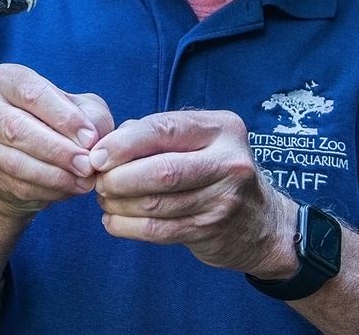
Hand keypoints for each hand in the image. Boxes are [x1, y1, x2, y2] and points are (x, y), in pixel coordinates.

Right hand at [0, 63, 113, 218]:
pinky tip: (70, 189)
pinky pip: (16, 184)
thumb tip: (90, 139)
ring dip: (53, 175)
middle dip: (57, 150)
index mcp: (6, 79)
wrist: (33, 151)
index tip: (91, 138)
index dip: (63, 117)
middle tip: (88, 165)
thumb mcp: (81, 107)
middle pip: (17, 129)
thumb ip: (90, 116)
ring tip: (84, 181)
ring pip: (14, 161)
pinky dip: (47, 190)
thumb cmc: (62, 121)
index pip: (33, 94)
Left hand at [91, 110, 297, 277]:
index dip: (124, 143)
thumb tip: (104, 144)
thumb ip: (153, 134)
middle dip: (119, 177)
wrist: (263, 223)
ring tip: (103, 199)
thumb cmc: (213, 170)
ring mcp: (224, 199)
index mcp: (222, 128)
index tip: (96, 156)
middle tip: (97, 181)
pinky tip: (113, 222)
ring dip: (120, 203)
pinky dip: (129, 227)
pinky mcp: (212, 230)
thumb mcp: (197, 140)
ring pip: (157, 204)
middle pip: (161, 170)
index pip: (164, 129)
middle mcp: (229, 161)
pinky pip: (160, 230)